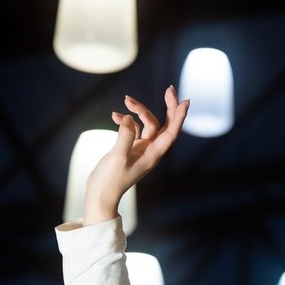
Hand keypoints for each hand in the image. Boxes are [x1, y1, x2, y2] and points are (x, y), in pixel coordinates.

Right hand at [83, 86, 189, 224]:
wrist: (100, 195)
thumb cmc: (110, 181)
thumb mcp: (117, 157)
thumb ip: (125, 135)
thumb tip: (128, 117)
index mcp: (153, 155)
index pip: (171, 133)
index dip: (179, 117)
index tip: (185, 101)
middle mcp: (150, 151)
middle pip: (164, 125)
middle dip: (168, 107)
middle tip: (170, 89)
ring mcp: (140, 149)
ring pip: (147, 124)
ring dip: (138, 111)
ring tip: (126, 99)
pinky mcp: (129, 149)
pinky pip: (132, 129)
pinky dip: (125, 120)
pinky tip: (115, 115)